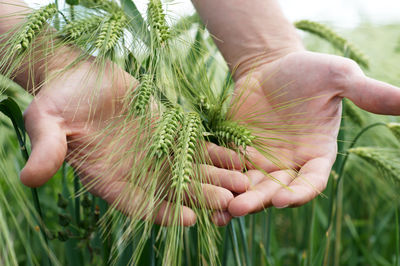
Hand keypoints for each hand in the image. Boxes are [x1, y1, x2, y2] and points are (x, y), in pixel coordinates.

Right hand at [19, 47, 249, 225]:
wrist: (78, 77)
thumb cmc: (59, 100)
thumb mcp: (47, 122)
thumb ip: (48, 149)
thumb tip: (29, 179)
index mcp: (108, 178)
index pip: (138, 203)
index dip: (162, 213)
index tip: (189, 218)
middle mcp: (136, 171)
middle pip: (172, 192)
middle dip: (200, 198)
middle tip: (228, 202)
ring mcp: (155, 154)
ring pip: (191, 173)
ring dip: (216, 179)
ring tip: (244, 184)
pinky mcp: (169, 134)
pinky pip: (197, 148)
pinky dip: (217, 154)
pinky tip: (239, 159)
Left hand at [225, 50, 399, 217]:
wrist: (270, 68)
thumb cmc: (306, 72)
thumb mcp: (337, 76)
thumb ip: (366, 92)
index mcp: (317, 154)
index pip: (312, 181)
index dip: (301, 192)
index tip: (285, 198)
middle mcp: (289, 164)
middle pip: (276, 190)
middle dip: (259, 199)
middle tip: (241, 206)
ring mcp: (262, 161)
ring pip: (249, 186)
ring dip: (235, 196)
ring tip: (219, 205)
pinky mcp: (238, 153)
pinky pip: (227, 171)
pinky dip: (217, 180)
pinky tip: (201, 188)